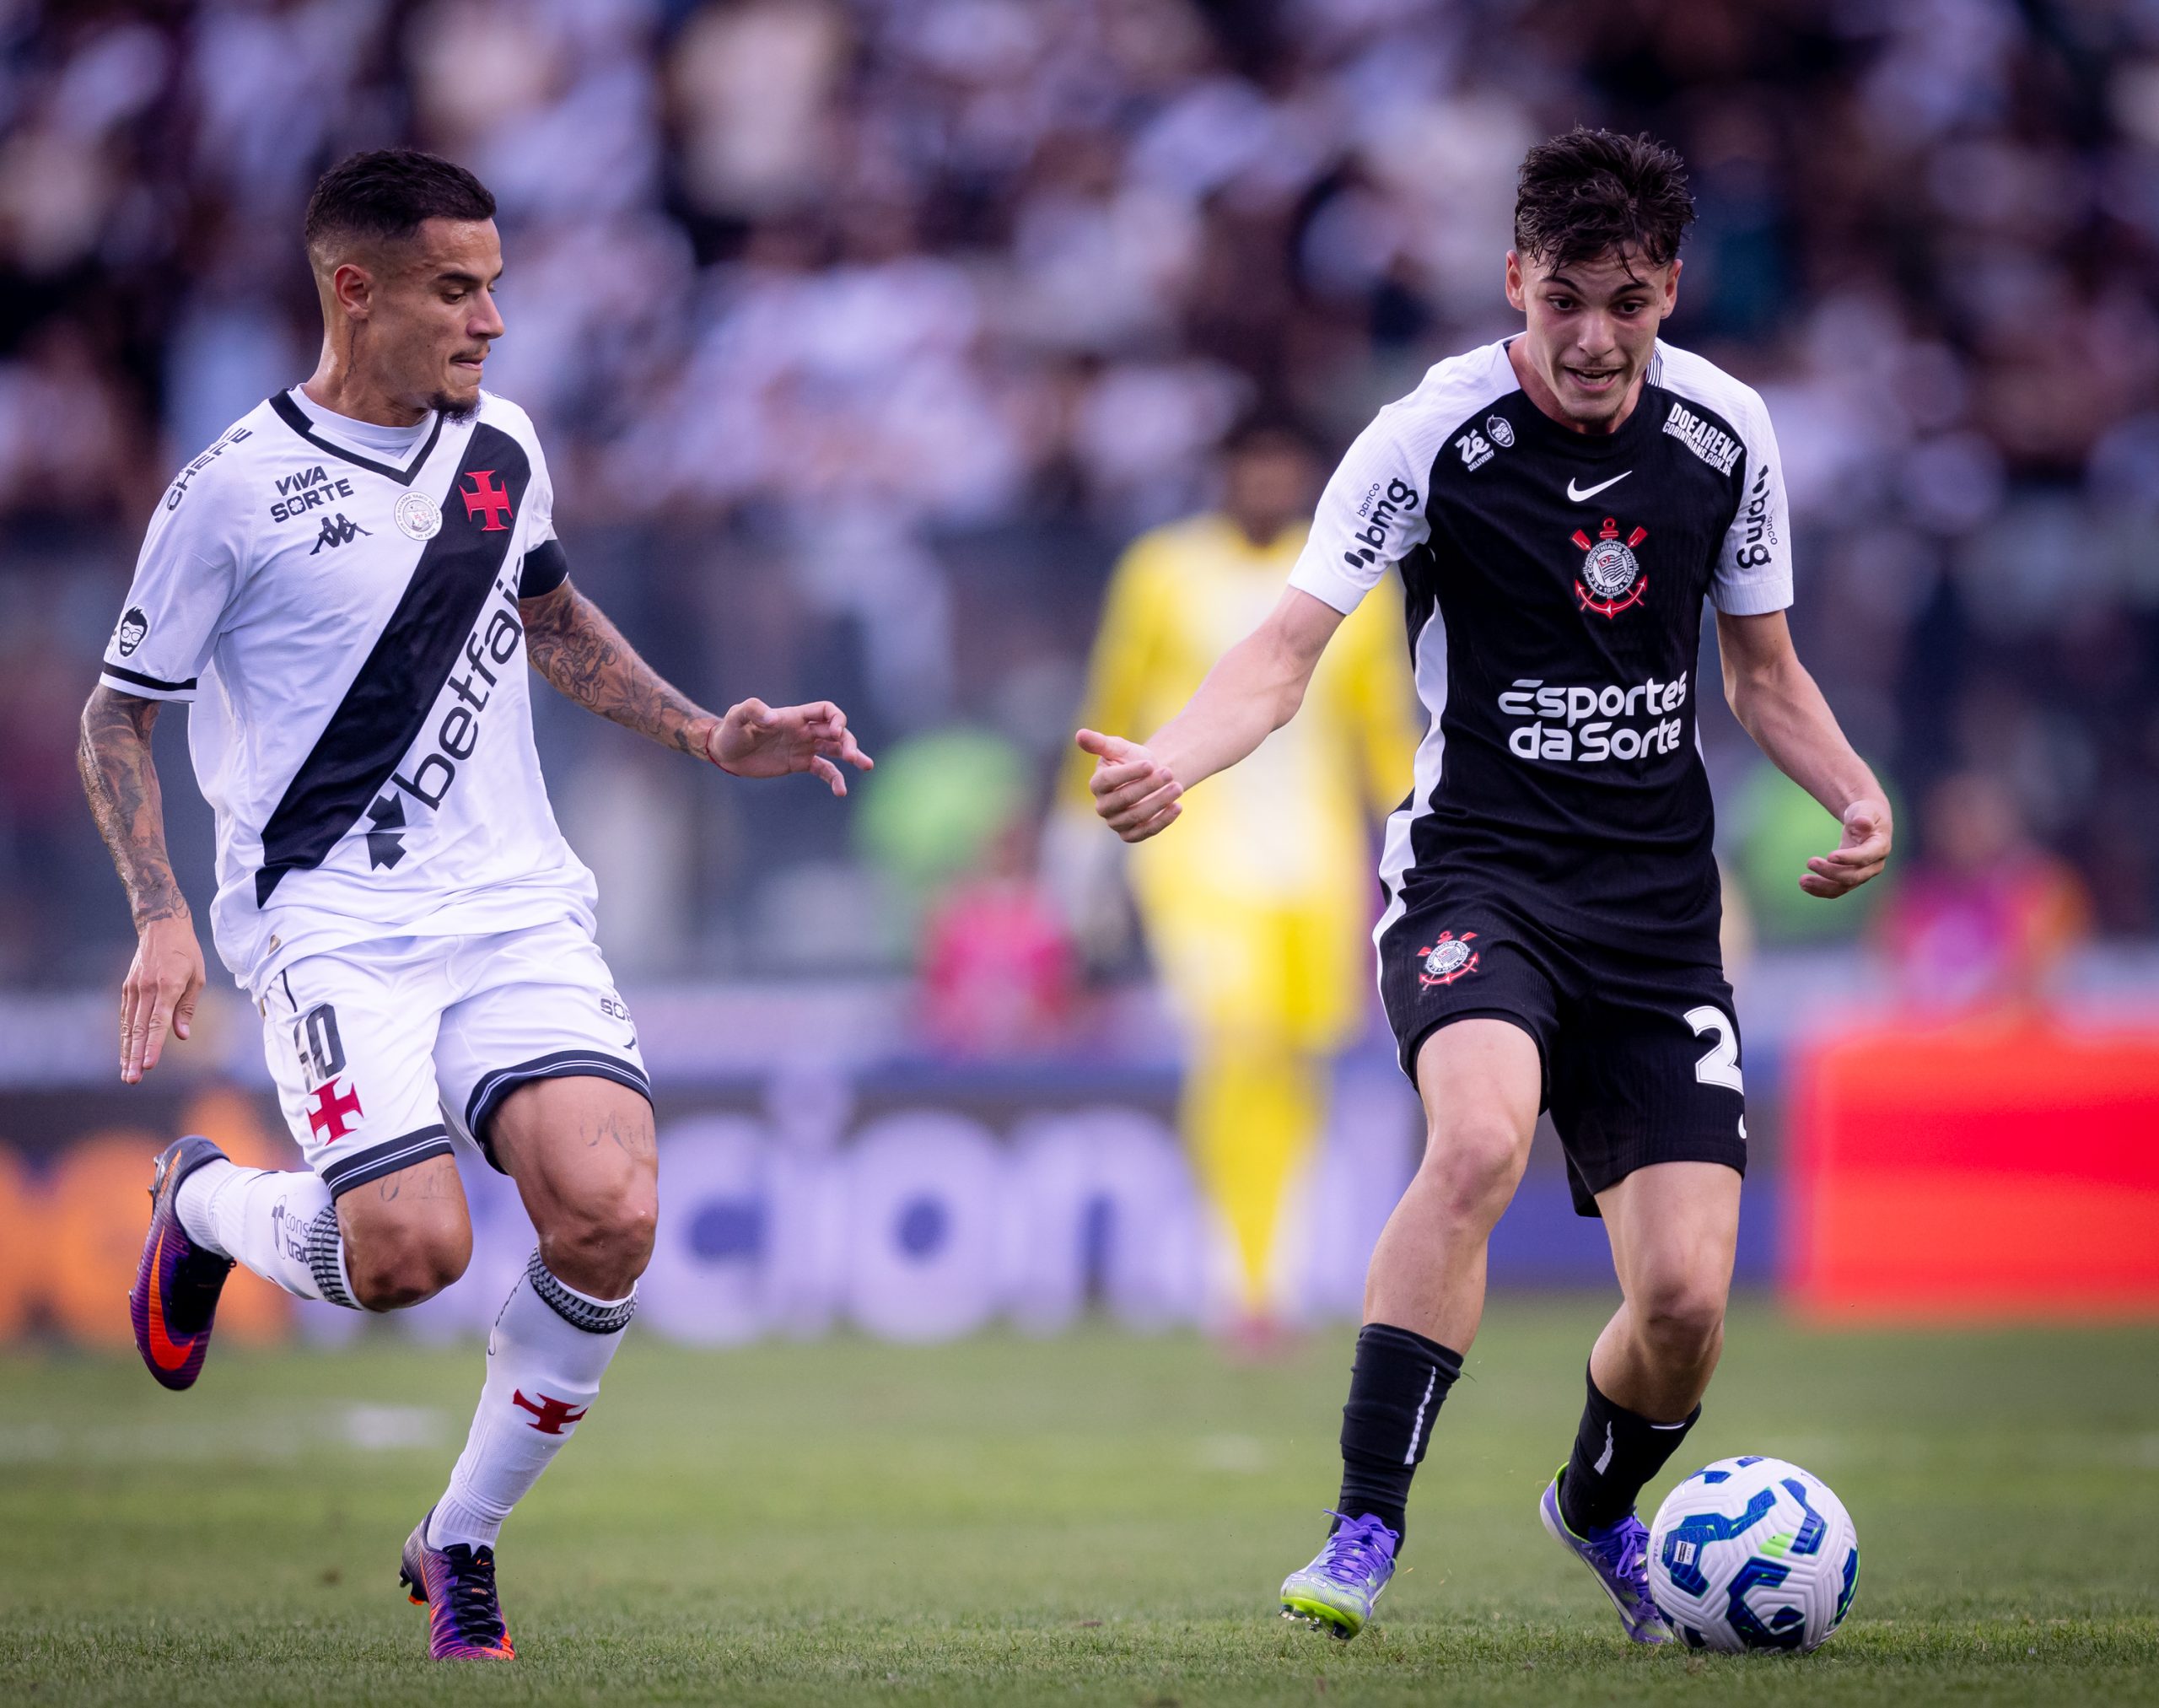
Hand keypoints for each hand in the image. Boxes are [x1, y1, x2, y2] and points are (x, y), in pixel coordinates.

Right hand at [121, 912, 204, 1083]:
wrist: (161, 927)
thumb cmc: (187, 953)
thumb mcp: (197, 977)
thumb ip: (187, 1008)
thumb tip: (181, 1035)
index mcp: (167, 986)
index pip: (158, 1022)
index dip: (153, 1045)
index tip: (149, 1065)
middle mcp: (147, 989)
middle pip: (139, 1029)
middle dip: (135, 1056)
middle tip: (132, 1079)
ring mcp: (134, 988)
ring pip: (128, 1026)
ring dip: (126, 1051)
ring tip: (126, 1073)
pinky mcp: (127, 988)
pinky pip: (125, 1016)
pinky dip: (123, 1036)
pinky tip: (124, 1052)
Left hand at [702, 699, 872, 795]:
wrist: (725, 752)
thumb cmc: (730, 730)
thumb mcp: (737, 717)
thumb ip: (754, 710)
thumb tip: (775, 719)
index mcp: (794, 716)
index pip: (825, 711)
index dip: (836, 719)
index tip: (836, 733)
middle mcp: (803, 730)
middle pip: (836, 731)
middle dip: (849, 741)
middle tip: (853, 756)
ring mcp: (803, 748)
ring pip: (836, 749)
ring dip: (853, 755)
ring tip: (867, 765)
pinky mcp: (799, 764)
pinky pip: (823, 770)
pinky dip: (834, 779)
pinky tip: (841, 791)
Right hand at [1076, 728, 1182, 841]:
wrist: (1149, 777)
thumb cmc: (1131, 760)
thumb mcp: (1118, 748)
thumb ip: (1100, 742)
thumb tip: (1080, 734)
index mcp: (1097, 784)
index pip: (1109, 780)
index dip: (1129, 773)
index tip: (1149, 764)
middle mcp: (1103, 806)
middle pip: (1124, 798)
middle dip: (1148, 786)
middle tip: (1169, 773)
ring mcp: (1116, 822)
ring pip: (1137, 816)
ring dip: (1159, 802)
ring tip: (1178, 787)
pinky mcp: (1130, 835)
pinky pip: (1146, 832)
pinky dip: (1163, 820)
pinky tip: (1177, 807)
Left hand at [1802, 797, 1891, 898]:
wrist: (1866, 822)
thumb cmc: (1865, 813)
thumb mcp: (1865, 810)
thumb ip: (1864, 816)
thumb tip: (1862, 823)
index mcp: (1880, 847)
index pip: (1866, 857)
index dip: (1849, 858)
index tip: (1829, 856)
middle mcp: (1874, 865)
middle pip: (1853, 876)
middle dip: (1831, 872)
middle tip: (1809, 862)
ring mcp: (1863, 874)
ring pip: (1843, 887)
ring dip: (1822, 886)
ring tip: (1802, 881)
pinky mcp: (1851, 878)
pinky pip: (1837, 889)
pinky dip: (1821, 890)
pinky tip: (1805, 886)